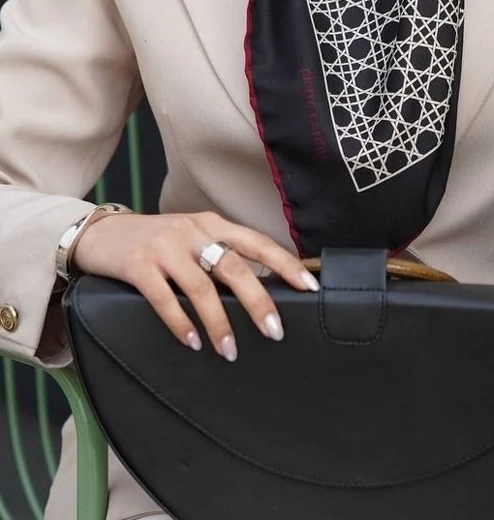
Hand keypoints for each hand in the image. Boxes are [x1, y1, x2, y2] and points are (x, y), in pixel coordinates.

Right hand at [73, 211, 318, 360]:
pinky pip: (163, 298)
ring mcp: (165, 247)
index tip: (310, 286)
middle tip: (275, 330)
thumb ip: (222, 255)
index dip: (285, 264)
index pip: (258, 243)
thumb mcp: (194, 238)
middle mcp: (194, 232)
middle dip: (258, 301)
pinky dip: (180, 323)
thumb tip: (262, 289)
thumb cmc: (157, 240)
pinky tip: (192, 342)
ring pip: (201, 287)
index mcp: (214, 224)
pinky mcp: (138, 265)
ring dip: (219, 322)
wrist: (101, 232)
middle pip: (236, 267)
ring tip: (230, 350)